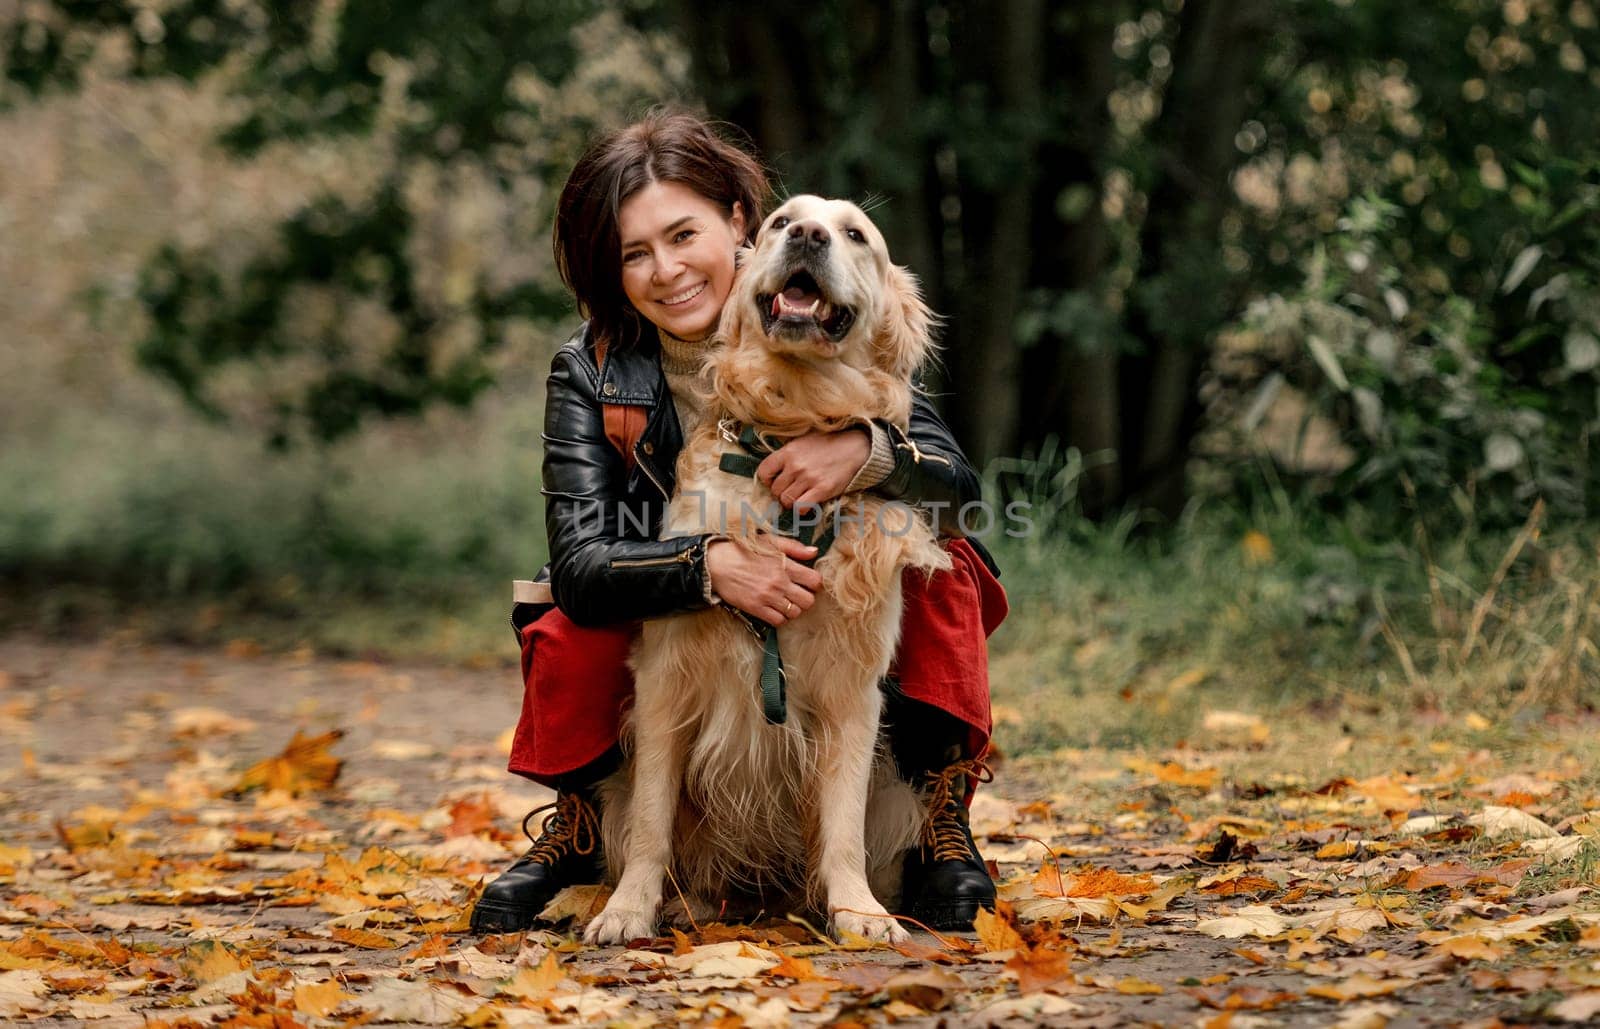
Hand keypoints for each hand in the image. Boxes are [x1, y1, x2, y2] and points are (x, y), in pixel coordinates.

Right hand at [705, 534, 823, 625]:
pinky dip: (780, 618)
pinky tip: (775, 609)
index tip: (808, 583)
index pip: (814, 581)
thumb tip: (814, 552)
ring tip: (786, 602)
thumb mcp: (769, 541)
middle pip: (808, 601)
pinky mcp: (756, 608)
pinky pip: (778, 621)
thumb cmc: (743, 550)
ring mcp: (767, 597)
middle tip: (798, 594)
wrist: (716, 563)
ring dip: (793, 609)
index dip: (815, 583)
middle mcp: (779, 582)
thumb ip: (794, 547)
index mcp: (784, 565)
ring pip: (795, 613)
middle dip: (806, 598)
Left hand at [757, 427, 870, 509]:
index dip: (767, 480)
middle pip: (775, 490)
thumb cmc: (827, 445)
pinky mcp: (822, 490)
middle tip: (791, 490)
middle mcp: (796, 465)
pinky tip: (807, 503)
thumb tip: (773, 473)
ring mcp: (808, 478)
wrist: (854, 447)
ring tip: (800, 497)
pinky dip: (802, 509)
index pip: (763, 472)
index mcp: (788, 452)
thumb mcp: (802, 442)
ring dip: (791, 502)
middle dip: (781, 493)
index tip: (775, 481)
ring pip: (786, 501)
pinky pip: (801, 508)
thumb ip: (786, 455)